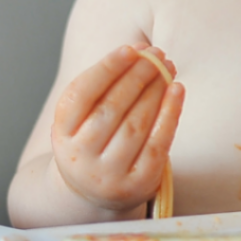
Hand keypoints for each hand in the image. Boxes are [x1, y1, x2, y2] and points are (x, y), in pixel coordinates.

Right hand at [50, 45, 183, 211]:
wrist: (96, 191)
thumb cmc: (97, 139)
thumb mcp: (86, 116)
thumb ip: (107, 86)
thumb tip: (143, 52)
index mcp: (62, 133)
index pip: (81, 95)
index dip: (106, 69)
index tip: (131, 49)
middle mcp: (80, 157)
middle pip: (111, 109)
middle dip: (137, 76)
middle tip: (157, 54)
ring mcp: (108, 174)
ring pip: (135, 125)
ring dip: (155, 90)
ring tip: (167, 67)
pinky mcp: (137, 183)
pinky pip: (158, 143)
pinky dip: (170, 113)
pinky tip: (178, 90)